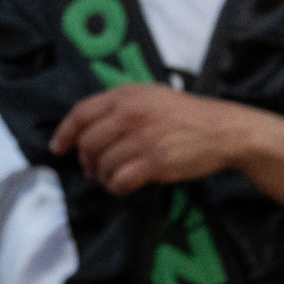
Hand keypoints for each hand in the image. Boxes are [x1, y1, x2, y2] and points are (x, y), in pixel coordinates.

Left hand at [50, 84, 264, 195]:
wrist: (224, 130)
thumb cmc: (188, 115)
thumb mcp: (152, 95)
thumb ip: (121, 105)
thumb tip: (88, 126)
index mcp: (127, 95)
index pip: (81, 113)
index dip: (64, 133)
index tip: (59, 148)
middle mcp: (131, 114)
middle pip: (88, 143)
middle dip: (86, 161)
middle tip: (93, 169)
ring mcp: (143, 139)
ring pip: (102, 164)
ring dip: (103, 176)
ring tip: (114, 177)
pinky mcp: (155, 162)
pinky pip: (120, 181)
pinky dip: (116, 187)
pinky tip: (124, 186)